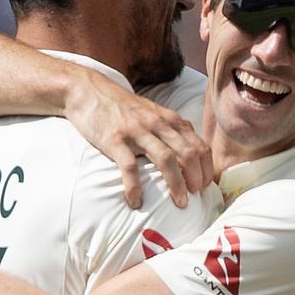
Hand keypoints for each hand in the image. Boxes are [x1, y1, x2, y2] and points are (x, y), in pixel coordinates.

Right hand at [65, 70, 212, 208]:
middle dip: (197, 178)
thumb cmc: (122, 107)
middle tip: (196, 196)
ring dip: (176, 184)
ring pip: (166, 160)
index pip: (199, 145)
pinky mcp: (115, 140)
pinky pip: (129, 167)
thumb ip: (170, 129)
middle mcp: (157, 123)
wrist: (88, 91)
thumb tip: (189, 154)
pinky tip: (135, 201)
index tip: (205, 187)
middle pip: (188, 153)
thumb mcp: (152, 113)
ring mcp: (136, 131)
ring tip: (179, 203)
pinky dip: (135, 187)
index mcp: (169, 119)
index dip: (206, 168)